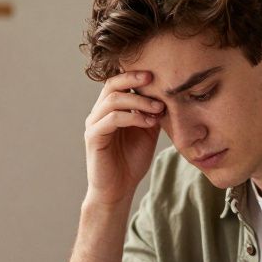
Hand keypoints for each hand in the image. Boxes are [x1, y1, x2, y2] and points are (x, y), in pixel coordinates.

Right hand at [83, 71, 164, 205]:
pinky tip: (150, 122)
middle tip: (155, 79)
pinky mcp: (93, 137)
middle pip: (112, 85)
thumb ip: (152, 113)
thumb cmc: (132, 160)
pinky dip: (133, 117)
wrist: (119, 189)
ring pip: (112, 100)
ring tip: (159, 108)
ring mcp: (94, 124)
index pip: (118, 82)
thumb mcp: (147, 132)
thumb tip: (168, 95)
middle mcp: (99, 113)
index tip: (157, 73)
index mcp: (111, 109)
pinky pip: (111, 119)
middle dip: (134, 79)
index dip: (135, 75)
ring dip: (139, 101)